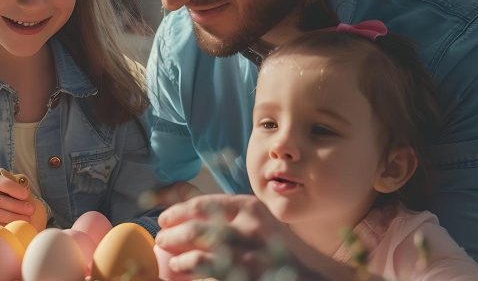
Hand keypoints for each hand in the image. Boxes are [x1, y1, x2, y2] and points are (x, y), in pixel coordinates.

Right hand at [0, 175, 33, 225]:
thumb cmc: (2, 206)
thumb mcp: (6, 196)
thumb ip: (15, 193)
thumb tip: (25, 194)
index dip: (13, 188)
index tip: (26, 195)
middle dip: (15, 205)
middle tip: (30, 210)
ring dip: (10, 216)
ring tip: (25, 220)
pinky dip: (0, 226)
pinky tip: (11, 228)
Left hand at [155, 194, 364, 279]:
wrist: (316, 275)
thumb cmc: (281, 249)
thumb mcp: (258, 223)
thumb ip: (229, 218)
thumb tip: (186, 217)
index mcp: (249, 208)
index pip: (202, 204)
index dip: (176, 211)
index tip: (162, 219)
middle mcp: (248, 228)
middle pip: (195, 228)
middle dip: (171, 235)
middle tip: (161, 241)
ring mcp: (249, 256)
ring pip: (198, 253)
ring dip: (177, 257)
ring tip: (171, 263)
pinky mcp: (247, 276)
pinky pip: (209, 272)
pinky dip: (189, 272)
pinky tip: (181, 273)